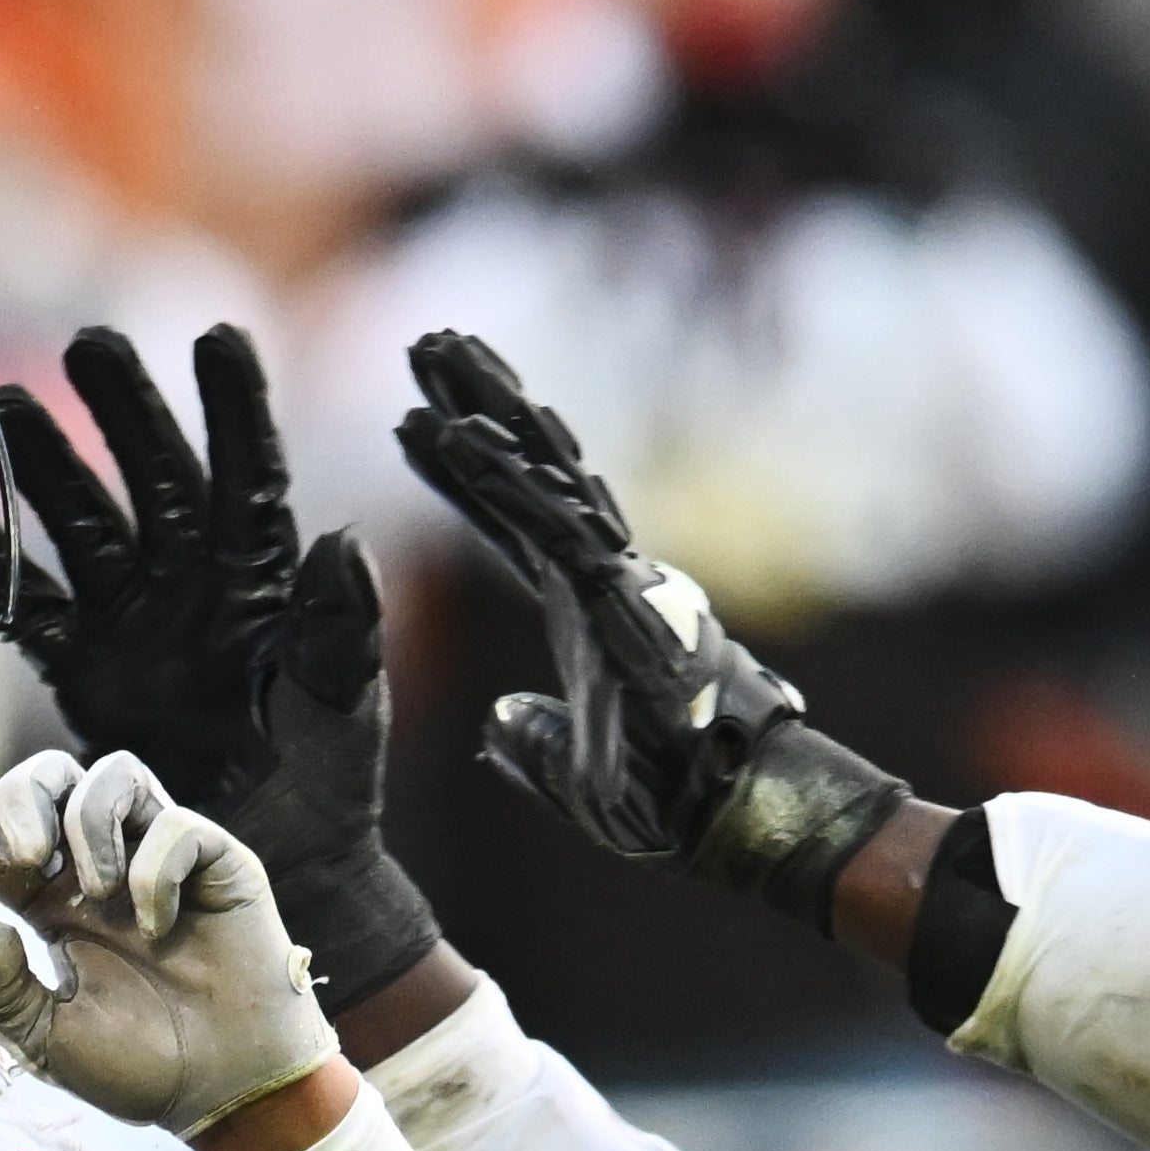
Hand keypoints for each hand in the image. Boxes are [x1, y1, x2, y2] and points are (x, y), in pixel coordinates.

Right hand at [0, 325, 439, 1010]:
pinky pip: (29, 604)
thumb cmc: (331, 777)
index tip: (218, 337)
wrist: (277, 860)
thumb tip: (344, 537)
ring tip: (9, 408)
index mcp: (268, 576)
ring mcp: (134, 618)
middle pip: (156, 476)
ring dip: (47, 467)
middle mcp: (195, 580)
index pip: (251, 475)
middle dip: (124, 409)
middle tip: (89, 344)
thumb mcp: (345, 699)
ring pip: (85, 523)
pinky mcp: (83, 666)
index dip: (234, 408)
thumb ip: (342, 624)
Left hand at [0, 751, 340, 1144]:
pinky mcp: (215, 863)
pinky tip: (162, 927)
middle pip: (51, 776)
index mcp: (54, 907)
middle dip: (23, 797)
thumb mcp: (46, 1043)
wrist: (227, 1091)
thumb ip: (0, 994)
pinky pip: (178, 826)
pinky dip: (157, 870)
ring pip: (114, 772)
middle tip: (27, 860)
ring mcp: (158, 860)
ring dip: (91, 825)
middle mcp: (101, 871)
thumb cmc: (143, 1067)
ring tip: (100, 895)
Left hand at [393, 331, 914, 926]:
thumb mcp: (577, 773)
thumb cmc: (673, 795)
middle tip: (425, 342)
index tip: (416, 426)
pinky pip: (547, 521)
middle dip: (477, 403)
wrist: (732, 808)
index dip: (467, 474)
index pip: (514, 523)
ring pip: (539, 469)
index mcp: (588, 606)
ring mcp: (612, 573)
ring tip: (431, 348)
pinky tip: (455, 433)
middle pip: (528, 469)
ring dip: (483, 406)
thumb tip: (497, 723)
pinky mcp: (617, 591)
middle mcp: (601, 572)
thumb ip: (535, 739)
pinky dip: (501, 477)